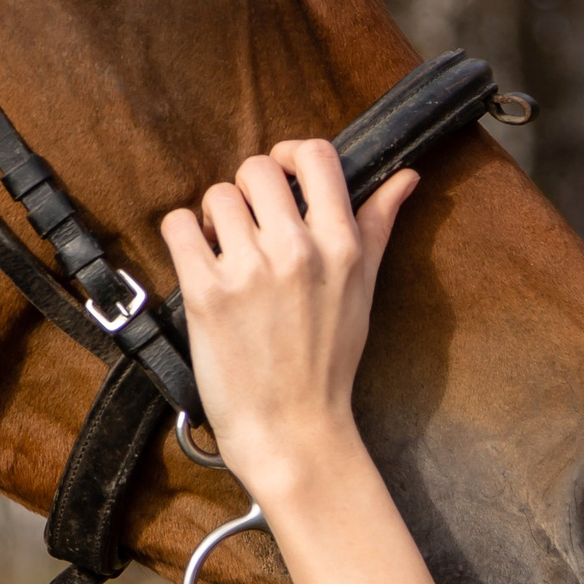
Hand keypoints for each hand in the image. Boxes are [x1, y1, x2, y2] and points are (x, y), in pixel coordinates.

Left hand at [159, 141, 420, 502]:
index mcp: (340, 245)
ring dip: (215, 218)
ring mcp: (249, 271)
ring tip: (225, 250)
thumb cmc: (328, 362)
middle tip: (249, 223)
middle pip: (257, 168)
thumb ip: (378, 226)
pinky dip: (184, 235)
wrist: (292, 428)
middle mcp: (297, 251)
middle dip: (249, 191)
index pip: (315, 156)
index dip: (291, 155)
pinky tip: (200, 261)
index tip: (283, 175)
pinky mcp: (206, 293)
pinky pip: (179, 226)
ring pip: (216, 195)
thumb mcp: (364, 290)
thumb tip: (404, 177)